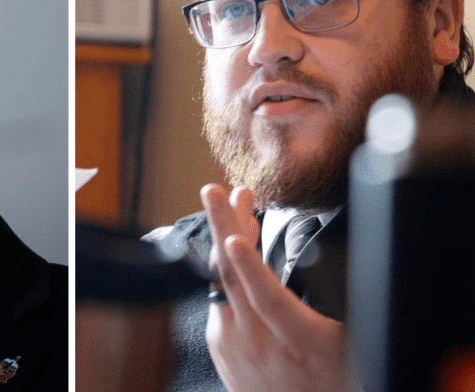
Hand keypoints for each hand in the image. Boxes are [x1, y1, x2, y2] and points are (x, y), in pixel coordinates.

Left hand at [202, 184, 347, 391]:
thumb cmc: (332, 378)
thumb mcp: (349, 341)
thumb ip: (340, 302)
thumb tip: (342, 262)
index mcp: (297, 339)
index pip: (267, 297)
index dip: (250, 265)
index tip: (236, 237)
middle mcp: (259, 340)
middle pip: (232, 274)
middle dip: (225, 224)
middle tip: (215, 191)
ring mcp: (234, 342)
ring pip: (221, 279)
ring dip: (226, 237)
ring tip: (233, 203)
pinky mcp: (218, 343)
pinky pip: (218, 294)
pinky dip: (225, 266)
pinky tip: (234, 243)